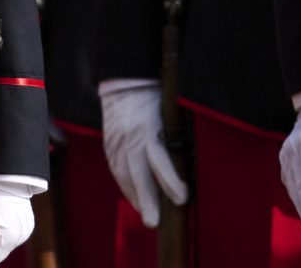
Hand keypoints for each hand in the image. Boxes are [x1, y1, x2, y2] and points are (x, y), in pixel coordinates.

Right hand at [98, 79, 187, 226]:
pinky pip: (115, 168)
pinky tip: (133, 197)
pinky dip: (125, 185)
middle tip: (153, 222)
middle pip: (137, 174)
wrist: (125, 78)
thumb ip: (177, 134)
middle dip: (146, 200)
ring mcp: (115, 140)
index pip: (159, 159)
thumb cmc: (154, 93)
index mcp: (147, 126)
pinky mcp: (108, 142)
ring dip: (135, 196)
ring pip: (124, 174)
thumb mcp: (170, 110)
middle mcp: (129, 136)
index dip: (170, 180)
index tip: (182, 197)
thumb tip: (192, 161)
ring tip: (146, 215)